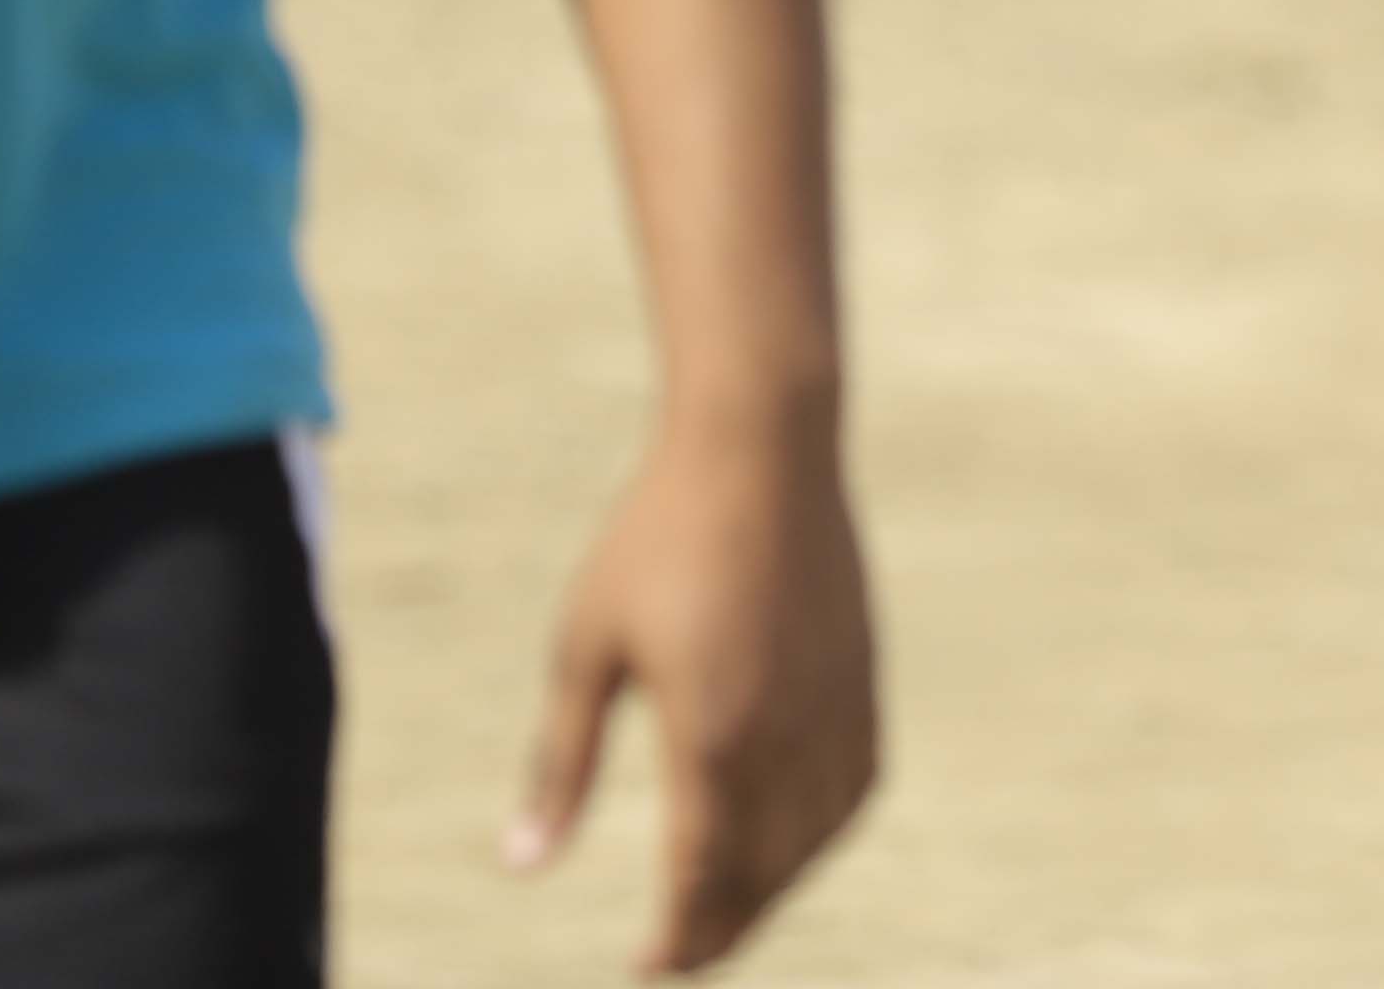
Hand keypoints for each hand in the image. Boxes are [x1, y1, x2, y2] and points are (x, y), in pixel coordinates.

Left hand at [513, 406, 880, 976]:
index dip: (676, 937)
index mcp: (712, 732)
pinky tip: (791, 837)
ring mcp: (836, 704)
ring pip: (816, 838)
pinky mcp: (862, 676)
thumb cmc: (654, 537)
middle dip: (722, 927)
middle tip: (677, 953)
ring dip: (773, 887)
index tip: (646, 966)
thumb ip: (558, 765)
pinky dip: (822, 832)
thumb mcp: (585, 649)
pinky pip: (854, 786)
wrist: (760, 446)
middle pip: (764, 873)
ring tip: (728, 906)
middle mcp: (786, 732)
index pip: (701, 876)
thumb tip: (522, 865)